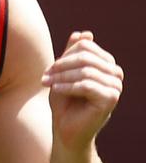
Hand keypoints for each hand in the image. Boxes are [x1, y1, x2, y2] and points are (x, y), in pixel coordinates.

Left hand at [43, 32, 122, 149]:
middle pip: (86, 57)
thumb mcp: (65, 73)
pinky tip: (55, 90)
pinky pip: (86, 86)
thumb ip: (73, 53)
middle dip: (61, 65)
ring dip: (61, 77)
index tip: (50, 68)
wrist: (66, 128)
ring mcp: (116, 87)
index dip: (64, 55)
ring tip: (47, 83)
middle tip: (45, 76)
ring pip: (85, 71)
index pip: (85, 46)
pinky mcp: (110, 99)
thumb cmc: (65, 100)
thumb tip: (83, 33)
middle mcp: (115, 74)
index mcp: (107, 64)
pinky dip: (67, 87)